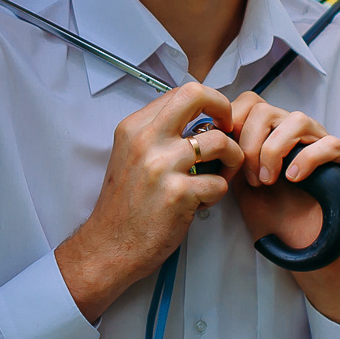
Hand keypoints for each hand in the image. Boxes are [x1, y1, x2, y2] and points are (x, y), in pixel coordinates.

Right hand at [56, 83, 244, 322]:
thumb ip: (157, 135)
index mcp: (134, 127)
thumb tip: (198, 118)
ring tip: (219, 176)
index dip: (207, 102)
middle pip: (198, 95)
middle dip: (224, 108)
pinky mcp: (178, 194)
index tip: (214, 121)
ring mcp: (162, 166)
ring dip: (231, 160)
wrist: (108, 246)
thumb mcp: (130, 156)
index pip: (182, 92)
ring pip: (220, 143)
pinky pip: (219, 183)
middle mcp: (146, 140)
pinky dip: (217, 194)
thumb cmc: (125, 205)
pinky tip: (201, 203)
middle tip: (229, 129)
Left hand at [227, 93, 339, 329]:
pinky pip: (331, 144)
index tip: (226, 154)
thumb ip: (231, 157)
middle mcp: (299, 134)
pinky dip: (308, 158)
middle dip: (250, 142)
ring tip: (268, 180)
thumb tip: (207, 135)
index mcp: (273, 134)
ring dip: (274, 149)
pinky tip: (294, 178)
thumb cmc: (275, 221)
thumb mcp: (242, 185)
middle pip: (267, 109)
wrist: (307, 254)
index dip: (233, 123)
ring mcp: (326, 144)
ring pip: (298, 120)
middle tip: (249, 178)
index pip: (250, 103)